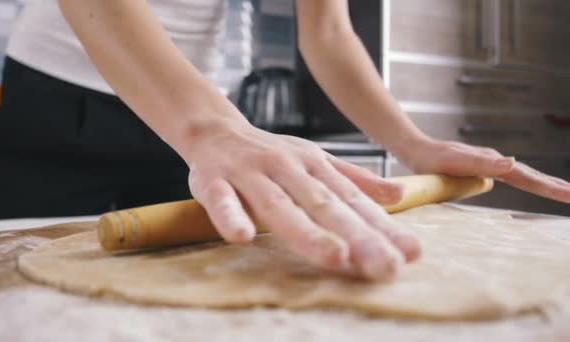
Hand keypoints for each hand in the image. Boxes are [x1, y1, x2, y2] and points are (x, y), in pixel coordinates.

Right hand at [184, 122, 420, 279]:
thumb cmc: (269, 152)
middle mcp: (287, 167)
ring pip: (279, 204)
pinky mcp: (213, 180)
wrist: (214, 130)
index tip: (410, 252)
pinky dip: (231, 215)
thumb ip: (354, 179)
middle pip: (323, 205)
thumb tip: (400, 195)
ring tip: (335, 258)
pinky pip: (221, 199)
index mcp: (314, 165)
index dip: (381, 226)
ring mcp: (250, 173)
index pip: (351, 200)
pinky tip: (243, 237)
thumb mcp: (315, 159)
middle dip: (357, 236)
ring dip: (305, 231)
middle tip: (385, 266)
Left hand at [402, 138, 569, 202]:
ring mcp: (489, 164)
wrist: (414, 150)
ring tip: (563, 190)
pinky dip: (527, 180)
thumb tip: (514, 164)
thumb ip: (482, 164)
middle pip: (530, 175)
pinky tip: (528, 181)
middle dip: (554, 186)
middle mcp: (494, 162)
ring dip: (544, 182)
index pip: (527, 178)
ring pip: (523, 174)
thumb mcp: (454, 163)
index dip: (549, 188)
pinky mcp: (481, 167)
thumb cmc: (430, 160)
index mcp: (492, 163)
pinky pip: (510, 176)